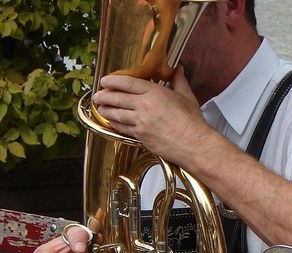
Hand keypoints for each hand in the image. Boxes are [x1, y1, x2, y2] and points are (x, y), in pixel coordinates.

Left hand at [91, 66, 220, 164]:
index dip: (113, 81)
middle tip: (98, 94)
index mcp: (155, 93)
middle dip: (104, 95)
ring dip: (106, 110)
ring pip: (116, 114)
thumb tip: (178, 69)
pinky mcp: (140, 136)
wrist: (194, 144)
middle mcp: (144, 106)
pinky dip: (115, 123)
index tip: (105, 80)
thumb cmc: (192, 122)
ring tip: (100, 107)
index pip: (128, 83)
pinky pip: (122, 128)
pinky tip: (112, 121)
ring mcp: (140, 122)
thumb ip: (178, 81)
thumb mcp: (187, 96)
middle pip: (117, 98)